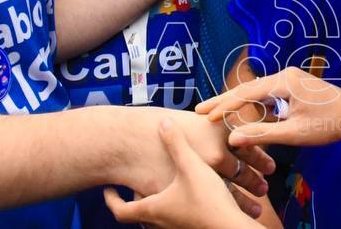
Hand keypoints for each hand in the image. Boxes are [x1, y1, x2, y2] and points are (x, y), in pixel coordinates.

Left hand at [104, 119, 259, 227]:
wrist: (231, 228)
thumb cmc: (207, 200)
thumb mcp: (190, 166)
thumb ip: (176, 143)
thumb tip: (163, 122)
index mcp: (152, 209)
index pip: (120, 210)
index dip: (111, 200)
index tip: (108, 189)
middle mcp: (159, 223)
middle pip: (138, 214)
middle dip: (135, 198)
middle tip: (135, 182)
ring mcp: (175, 228)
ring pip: (156, 218)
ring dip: (155, 203)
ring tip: (161, 186)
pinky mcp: (190, 228)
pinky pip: (173, 220)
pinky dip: (171, 208)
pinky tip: (187, 195)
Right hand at [199, 68, 340, 149]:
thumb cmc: (330, 125)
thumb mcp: (295, 134)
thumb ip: (263, 134)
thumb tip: (233, 138)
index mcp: (284, 81)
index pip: (246, 93)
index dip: (223, 106)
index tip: (204, 116)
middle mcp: (285, 74)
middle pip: (247, 88)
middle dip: (223, 100)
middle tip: (198, 110)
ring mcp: (290, 78)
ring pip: (256, 90)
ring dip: (235, 102)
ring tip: (212, 111)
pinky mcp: (294, 85)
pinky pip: (266, 92)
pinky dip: (251, 103)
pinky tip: (239, 112)